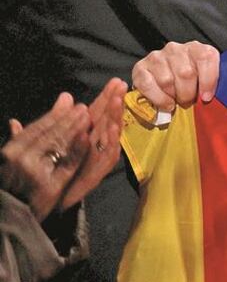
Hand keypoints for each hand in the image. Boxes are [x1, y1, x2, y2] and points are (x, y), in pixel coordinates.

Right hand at [2, 94, 89, 220]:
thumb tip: (16, 120)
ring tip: (89, 116)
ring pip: (60, 146)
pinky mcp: (51, 186)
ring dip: (75, 129)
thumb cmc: (9, 185)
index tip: (70, 102)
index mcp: (12, 151)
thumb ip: (19, 138)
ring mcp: (36, 173)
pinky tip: (87, 137)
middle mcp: (22, 159)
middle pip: (50, 134)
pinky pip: (67, 165)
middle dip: (69, 118)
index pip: (37, 128)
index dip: (55, 114)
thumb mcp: (9, 160)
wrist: (7, 217)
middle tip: (84, 107)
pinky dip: (78, 150)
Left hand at [58, 78, 126, 210]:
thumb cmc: (53, 171)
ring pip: (111, 135)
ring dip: (115, 118)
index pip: (97, 112)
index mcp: (84, 135)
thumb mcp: (53, 141)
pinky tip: (113, 131)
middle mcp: (95, 145)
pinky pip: (107, 157)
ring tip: (117, 102)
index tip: (116, 81)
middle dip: (115, 102)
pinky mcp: (98, 173)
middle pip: (108, 120)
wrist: (49, 200)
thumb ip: (58, 120)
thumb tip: (65, 96)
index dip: (106, 97)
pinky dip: (111, 144)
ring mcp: (98, 158)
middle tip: (122, 85)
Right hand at [131, 41, 219, 111]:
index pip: (206, 57)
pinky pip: (148, 85)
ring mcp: (157, 56)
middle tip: (188, 101)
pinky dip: (158, 99)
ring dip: (173, 96)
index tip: (206, 97)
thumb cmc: (191, 83)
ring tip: (176, 100)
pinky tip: (166, 103)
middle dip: (188, 94)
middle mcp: (176, 49)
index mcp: (197, 49)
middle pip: (186, 73)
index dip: (208, 80)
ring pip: (167, 81)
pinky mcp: (140, 67)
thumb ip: (211, 83)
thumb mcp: (205, 80)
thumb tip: (210, 98)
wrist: (164, 80)